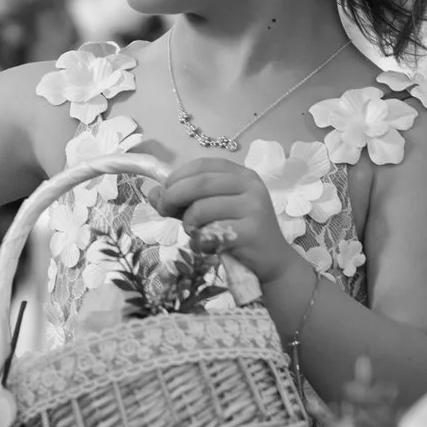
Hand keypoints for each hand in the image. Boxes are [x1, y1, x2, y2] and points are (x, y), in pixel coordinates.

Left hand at [155, 157, 300, 284]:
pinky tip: (209, 247)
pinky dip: (201, 242)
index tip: (164, 193)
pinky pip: (210, 233)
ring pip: (201, 209)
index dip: (177, 177)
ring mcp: (254, 207)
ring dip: (188, 225)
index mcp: (241, 174)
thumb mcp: (211, 212)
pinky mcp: (252, 231)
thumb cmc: (238, 234)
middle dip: (172, 197)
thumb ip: (184, 202)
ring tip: (197, 234)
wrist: (273, 262)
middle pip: (199, 183)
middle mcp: (250, 185)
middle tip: (165, 212)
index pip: (202, 165)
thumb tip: (153, 193)